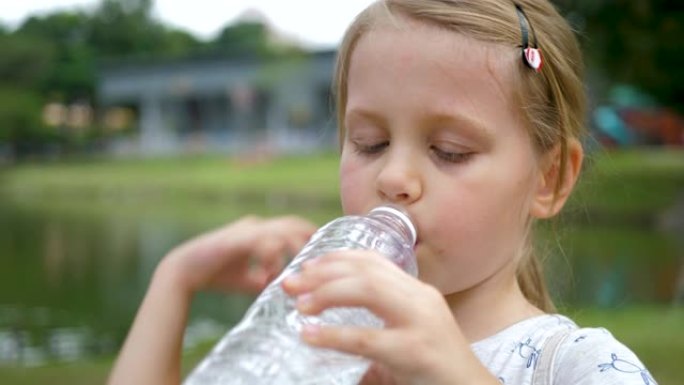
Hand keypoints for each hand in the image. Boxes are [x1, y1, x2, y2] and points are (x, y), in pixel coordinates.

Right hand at [161, 215, 316, 295]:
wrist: (183, 271)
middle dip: (309, 237)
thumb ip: (264, 279)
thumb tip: (282, 288)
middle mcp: (253, 226)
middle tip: (321, 258)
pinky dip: (270, 257)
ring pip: (280, 231)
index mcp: (257, 231)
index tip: (323, 250)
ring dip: (293, 248)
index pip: (291, 226)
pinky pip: (261, 243)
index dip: (309, 235)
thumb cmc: (215, 274)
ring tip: (301, 267)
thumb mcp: (246, 279)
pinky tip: (272, 274)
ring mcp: (244, 230)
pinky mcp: (235, 239)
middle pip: (291, 223)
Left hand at [282, 250, 497, 384]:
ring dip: (327, 293)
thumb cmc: (436, 369)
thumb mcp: (409, 332)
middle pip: (366, 271)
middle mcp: (421, 299)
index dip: (335, 258)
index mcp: (417, 293)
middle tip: (289, 284)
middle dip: (322, 272)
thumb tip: (330, 318)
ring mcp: (421, 324)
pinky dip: (334, 335)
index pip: (373, 261)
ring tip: (299, 305)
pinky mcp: (416, 352)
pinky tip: (310, 336)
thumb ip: (381, 320)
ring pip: (369, 291)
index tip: (306, 265)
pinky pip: (368, 339)